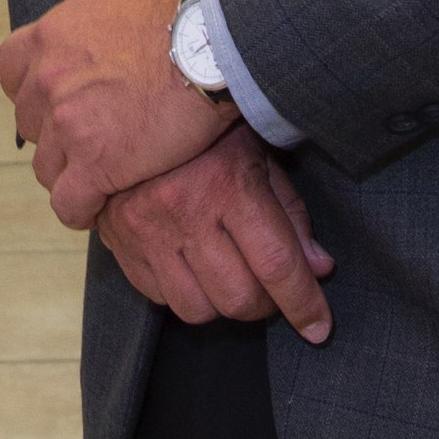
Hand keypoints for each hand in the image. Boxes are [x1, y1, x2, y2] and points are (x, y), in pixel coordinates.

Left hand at [0, 0, 226, 229]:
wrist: (221, 38)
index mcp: (48, 36)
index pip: (8, 70)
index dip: (31, 83)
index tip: (58, 91)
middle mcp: (49, 83)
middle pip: (28, 122)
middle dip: (53, 129)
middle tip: (89, 132)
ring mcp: (71, 127)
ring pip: (47, 166)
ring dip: (68, 170)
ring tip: (98, 171)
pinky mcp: (100, 166)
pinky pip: (70, 203)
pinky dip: (80, 208)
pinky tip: (100, 204)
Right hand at [99, 130, 335, 341]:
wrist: (129, 109)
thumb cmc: (209, 132)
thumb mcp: (259, 156)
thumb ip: (290, 214)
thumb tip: (318, 270)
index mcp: (229, 184)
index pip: (276, 263)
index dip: (304, 304)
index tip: (319, 328)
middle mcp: (186, 211)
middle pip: (238, 298)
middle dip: (264, 306)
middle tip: (269, 290)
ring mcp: (148, 230)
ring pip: (198, 309)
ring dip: (221, 304)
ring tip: (229, 278)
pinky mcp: (120, 243)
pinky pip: (159, 298)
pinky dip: (183, 293)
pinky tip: (192, 268)